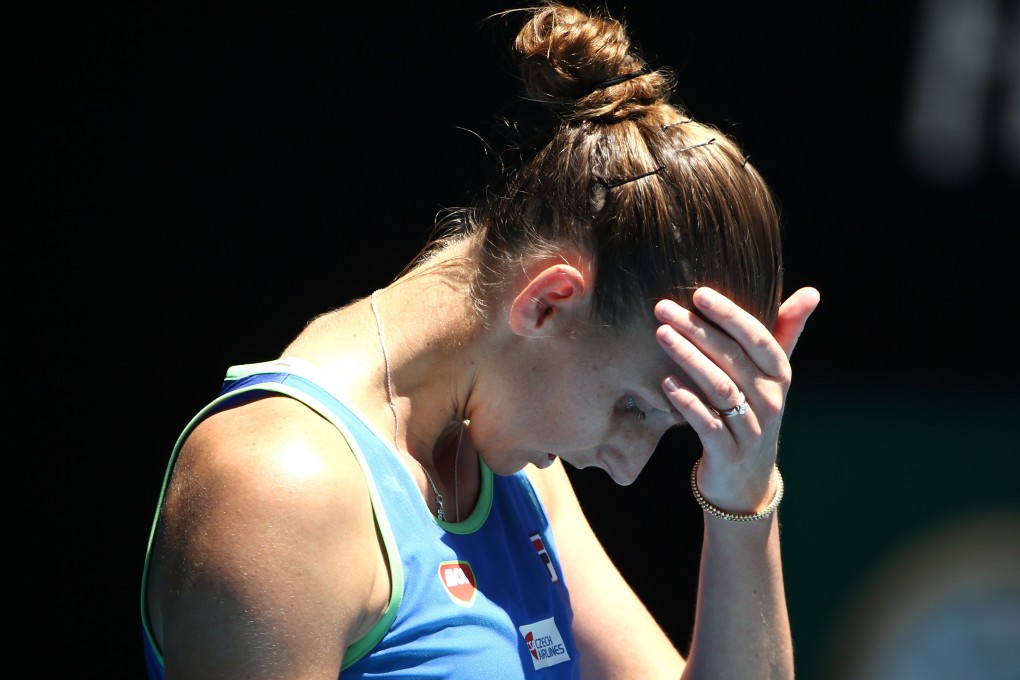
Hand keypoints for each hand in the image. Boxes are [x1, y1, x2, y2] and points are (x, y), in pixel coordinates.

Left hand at [653, 286, 819, 512]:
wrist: (746, 480)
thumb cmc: (753, 413)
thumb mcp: (771, 376)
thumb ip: (786, 332)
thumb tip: (812, 291)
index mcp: (779, 375)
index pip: (758, 338)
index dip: (730, 314)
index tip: (700, 293)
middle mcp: (770, 400)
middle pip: (733, 358)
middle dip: (697, 330)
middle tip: (663, 308)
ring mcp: (751, 428)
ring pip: (720, 387)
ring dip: (688, 358)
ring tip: (661, 335)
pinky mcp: (728, 452)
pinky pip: (708, 423)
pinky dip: (687, 402)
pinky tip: (666, 383)